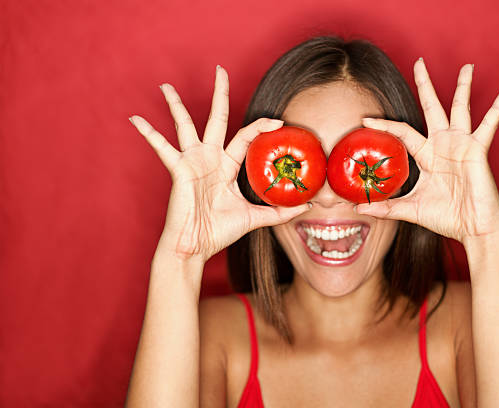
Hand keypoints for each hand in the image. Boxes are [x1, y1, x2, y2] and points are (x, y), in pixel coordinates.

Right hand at [129, 66, 308, 260]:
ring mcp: (192, 161)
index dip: (261, 126)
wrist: (194, 247)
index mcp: (226, 166)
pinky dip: (148, 133)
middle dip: (219, 94)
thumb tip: (308, 206)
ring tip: (166, 86)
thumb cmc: (218, 232)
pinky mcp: (178, 169)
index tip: (277, 120)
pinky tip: (135, 119)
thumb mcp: (254, 217)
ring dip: (176, 104)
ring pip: (184, 125)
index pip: (246, 137)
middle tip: (220, 70)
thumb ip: (279, 210)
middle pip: (216, 118)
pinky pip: (161, 147)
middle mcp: (209, 158)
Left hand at [355, 59, 498, 243]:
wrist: (473, 229)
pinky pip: (489, 125)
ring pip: (460, 108)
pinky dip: (498, 109)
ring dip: (463, 87)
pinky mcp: (477, 150)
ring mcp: (462, 145)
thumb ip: (385, 207)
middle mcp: (443, 145)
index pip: (403, 132)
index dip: (385, 124)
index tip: (365, 119)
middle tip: (419, 62)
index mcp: (427, 156)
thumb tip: (357, 209)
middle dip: (425, 85)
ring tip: (467, 66)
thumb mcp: (410, 210)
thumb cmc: (447, 218)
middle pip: (431, 107)